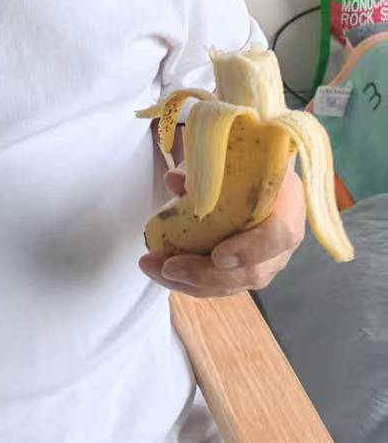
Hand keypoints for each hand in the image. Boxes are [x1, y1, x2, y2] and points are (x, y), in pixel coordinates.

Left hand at [139, 167, 305, 296]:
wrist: (263, 172)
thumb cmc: (249, 163)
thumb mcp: (235, 157)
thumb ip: (207, 169)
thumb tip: (175, 180)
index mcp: (288, 205)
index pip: (279, 235)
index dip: (249, 250)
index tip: (217, 256)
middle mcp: (282, 242)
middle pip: (251, 272)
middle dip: (205, 274)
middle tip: (168, 267)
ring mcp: (266, 262)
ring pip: (233, 285)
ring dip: (189, 282)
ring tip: (154, 269)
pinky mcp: (247, 272)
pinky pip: (221, 286)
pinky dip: (189, 282)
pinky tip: (162, 272)